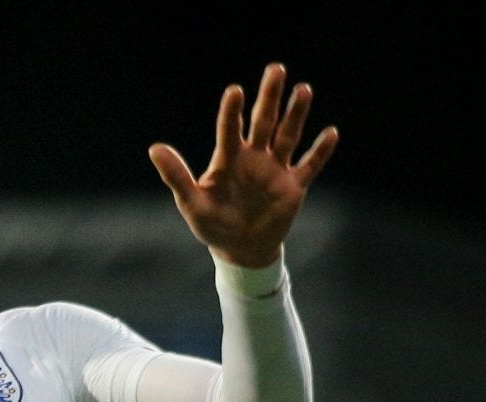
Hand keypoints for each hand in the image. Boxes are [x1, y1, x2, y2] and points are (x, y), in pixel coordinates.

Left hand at [150, 62, 338, 269]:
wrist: (241, 249)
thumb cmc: (213, 224)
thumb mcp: (192, 203)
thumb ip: (176, 176)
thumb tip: (154, 148)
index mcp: (229, 158)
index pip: (230, 129)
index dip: (231, 112)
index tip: (235, 91)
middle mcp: (254, 157)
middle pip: (263, 121)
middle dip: (270, 96)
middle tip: (275, 69)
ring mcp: (275, 169)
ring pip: (288, 136)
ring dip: (296, 114)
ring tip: (303, 89)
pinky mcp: (293, 186)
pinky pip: (309, 165)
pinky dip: (320, 151)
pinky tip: (331, 132)